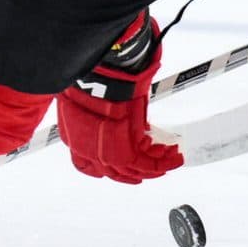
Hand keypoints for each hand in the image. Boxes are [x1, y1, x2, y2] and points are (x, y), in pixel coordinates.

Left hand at [56, 13, 182, 183]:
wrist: (99, 73)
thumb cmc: (91, 78)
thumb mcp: (86, 95)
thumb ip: (94, 106)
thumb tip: (104, 97)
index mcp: (74, 137)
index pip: (87, 164)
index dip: (107, 166)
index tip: (120, 164)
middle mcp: (87, 149)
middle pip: (112, 172)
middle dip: (132, 173)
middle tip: (149, 168)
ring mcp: (105, 151)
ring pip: (131, 170)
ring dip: (153, 167)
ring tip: (168, 159)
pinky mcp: (126, 146)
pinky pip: (147, 161)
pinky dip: (163, 160)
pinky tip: (173, 155)